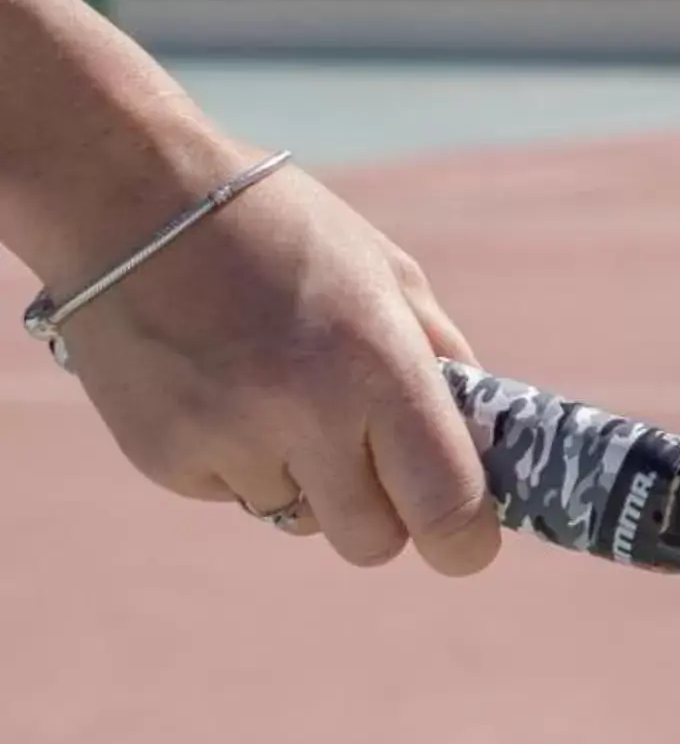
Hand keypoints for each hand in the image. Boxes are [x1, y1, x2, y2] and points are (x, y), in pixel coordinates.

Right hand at [50, 158, 500, 574]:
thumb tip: (482, 443)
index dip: (465, 540)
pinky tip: (225, 388)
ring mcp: (228, 444)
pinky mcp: (166, 461)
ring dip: (310, 481)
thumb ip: (440, 361)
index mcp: (377, 365)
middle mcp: (305, 416)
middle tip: (378, 465)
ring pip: (299, 519)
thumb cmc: (282, 229)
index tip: (467, 540)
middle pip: (372, 542)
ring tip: (282, 391)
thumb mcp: (389, 274)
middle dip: (388, 518)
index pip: (444, 502)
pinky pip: (234, 495)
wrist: (133, 201)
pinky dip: (244, 462)